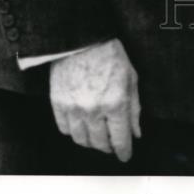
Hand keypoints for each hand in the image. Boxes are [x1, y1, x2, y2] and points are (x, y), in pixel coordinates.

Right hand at [49, 38, 140, 160]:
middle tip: (112, 143)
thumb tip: (135, 132)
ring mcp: (74, 108)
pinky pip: (65, 129)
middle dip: (108, 147)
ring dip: (91, 142)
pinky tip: (81, 124)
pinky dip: (73, 131)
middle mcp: (94, 110)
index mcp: (116, 102)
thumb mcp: (130, 78)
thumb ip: (134, 108)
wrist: (82, 38)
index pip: (120, 140)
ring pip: (81, 141)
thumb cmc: (109, 54)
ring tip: (96, 135)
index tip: (125, 155)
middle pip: (100, 144)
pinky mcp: (58, 104)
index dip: (124, 151)